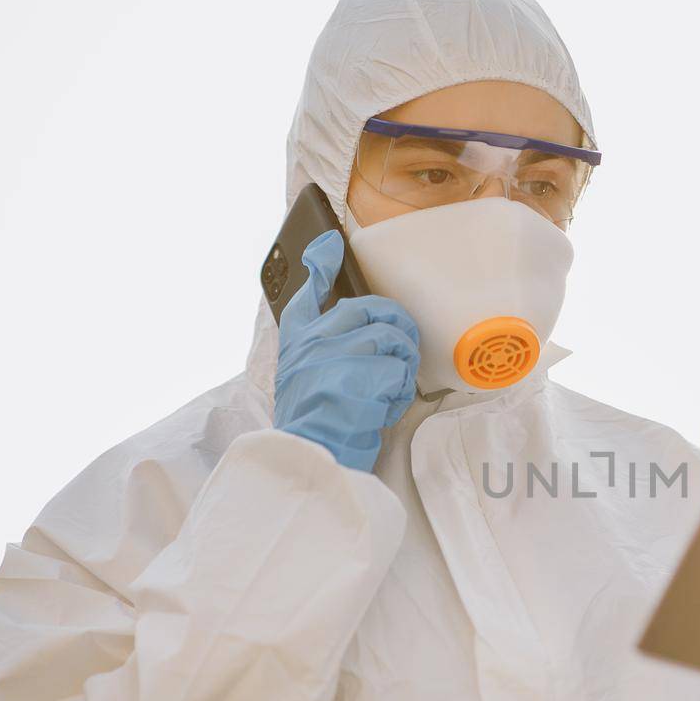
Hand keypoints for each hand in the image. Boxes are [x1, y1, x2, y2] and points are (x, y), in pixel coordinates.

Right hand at [273, 230, 419, 471]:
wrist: (312, 457)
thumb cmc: (313, 425)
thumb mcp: (304, 382)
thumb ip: (323, 353)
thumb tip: (360, 335)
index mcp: (297, 342)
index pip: (307, 292)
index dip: (320, 264)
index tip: (330, 243)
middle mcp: (313, 342)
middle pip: (369, 309)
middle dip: (396, 326)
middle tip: (402, 346)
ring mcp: (336, 355)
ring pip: (391, 338)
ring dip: (400, 366)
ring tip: (388, 390)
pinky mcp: (361, 375)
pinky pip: (399, 370)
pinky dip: (399, 393)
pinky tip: (383, 409)